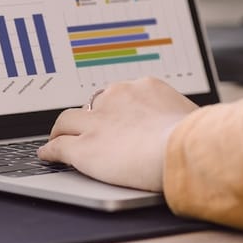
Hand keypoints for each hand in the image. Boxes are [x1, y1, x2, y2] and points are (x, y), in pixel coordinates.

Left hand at [39, 78, 198, 191]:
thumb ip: (179, 118)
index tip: (112, 116)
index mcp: (144, 87)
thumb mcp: (191, 117)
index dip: (112, 108)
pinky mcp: (83, 147)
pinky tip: (47, 156)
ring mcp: (97, 122)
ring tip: (57, 137)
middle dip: (89, 115)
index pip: (119, 94)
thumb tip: (187, 125)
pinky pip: (58, 146)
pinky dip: (50, 151)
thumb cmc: (195, 138)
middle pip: (92, 103)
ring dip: (61, 129)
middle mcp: (116, 97)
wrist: (181, 149)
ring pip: (67, 120)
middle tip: (87, 127)